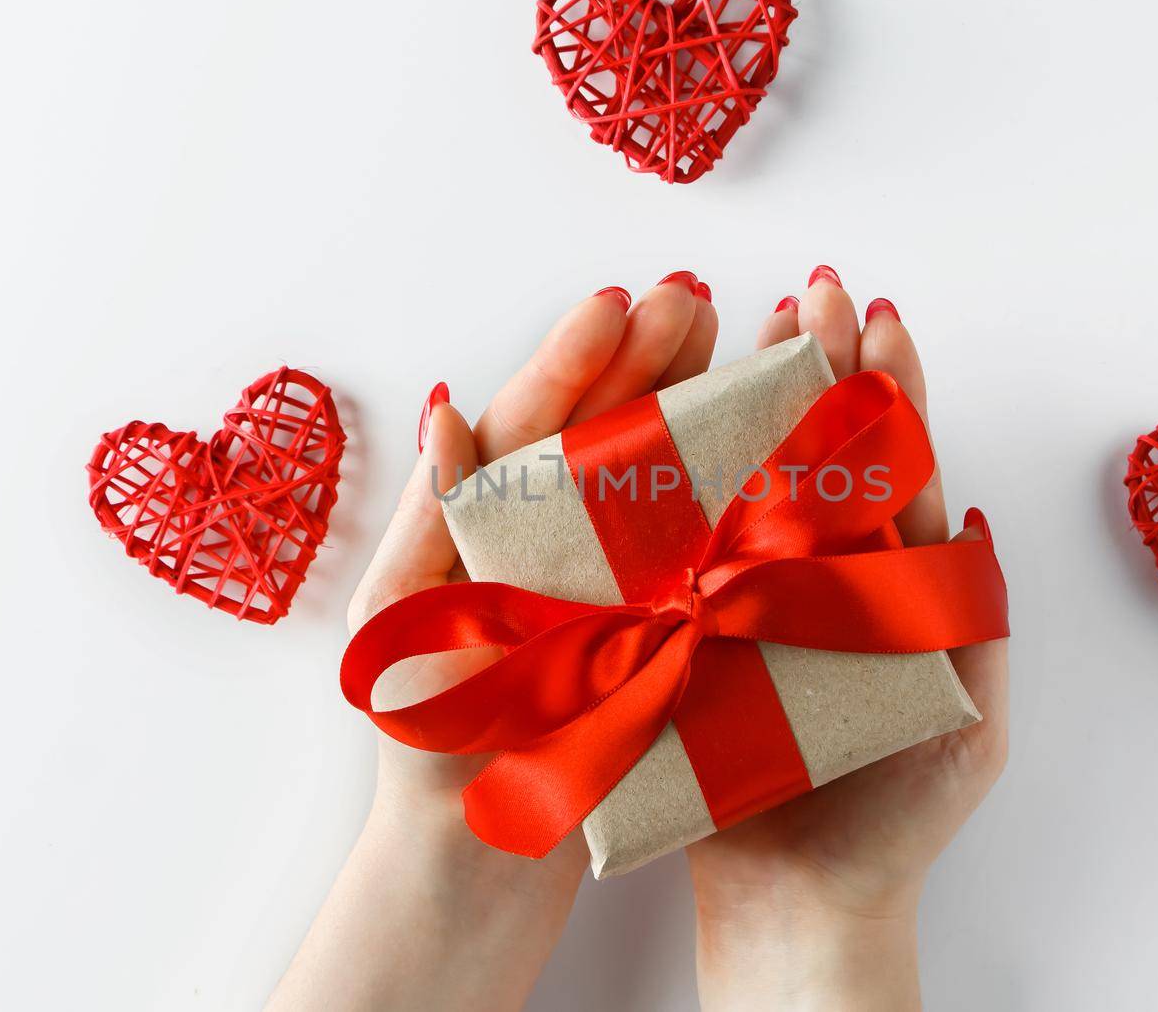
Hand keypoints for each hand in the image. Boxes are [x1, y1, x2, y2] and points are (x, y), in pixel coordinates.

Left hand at [268, 273, 717, 1011]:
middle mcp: (532, 538)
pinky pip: (669, 532)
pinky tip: (751, 445)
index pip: (525, 423)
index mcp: (472, 526)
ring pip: (638, 466)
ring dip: (680, 399)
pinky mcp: (628, 619)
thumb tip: (448, 409)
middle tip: (699, 299)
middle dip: (642, 356)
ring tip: (733, 338)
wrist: (474, 858)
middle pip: (591, 427)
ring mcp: (584, 574)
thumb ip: (431, 523)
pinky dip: (706, 480)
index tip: (621, 304)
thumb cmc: (428, 753)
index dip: (572, 360)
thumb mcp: (406, 634)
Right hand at [685, 269, 1008, 1011]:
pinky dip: (677, 487)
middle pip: (817, 455)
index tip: (878, 317)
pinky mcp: (691, 638)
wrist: (800, 910)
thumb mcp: (969, 724)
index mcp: (888, 586)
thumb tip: (968, 509)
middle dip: (818, 369)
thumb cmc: (894, 822)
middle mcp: (816, 578)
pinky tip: (667, 428)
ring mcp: (751, 603)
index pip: (890, 467)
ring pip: (747, 486)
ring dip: (747, 406)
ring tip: (744, 333)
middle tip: (808, 294)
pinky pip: (682, 554)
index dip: (888, 388)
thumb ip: (974, 620)